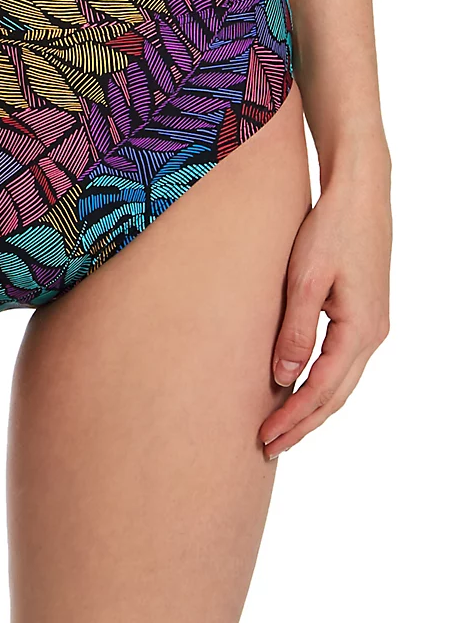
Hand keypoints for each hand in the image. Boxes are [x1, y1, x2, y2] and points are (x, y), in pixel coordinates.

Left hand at [260, 169, 390, 458]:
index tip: (266, 437)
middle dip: (303, 424)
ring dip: (312, 407)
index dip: (294, 417)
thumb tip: (283, 379)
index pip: (324, 390)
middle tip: (268, 446)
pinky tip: (299, 387)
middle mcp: (373, 334)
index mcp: (361, 330)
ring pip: (341, 381)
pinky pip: (342, 361)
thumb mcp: (305, 279)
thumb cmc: (330, 229)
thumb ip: (295, 331)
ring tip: (281, 428)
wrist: (358, 192)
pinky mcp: (363, 312)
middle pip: (336, 395)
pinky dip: (321, 382)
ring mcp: (372, 324)